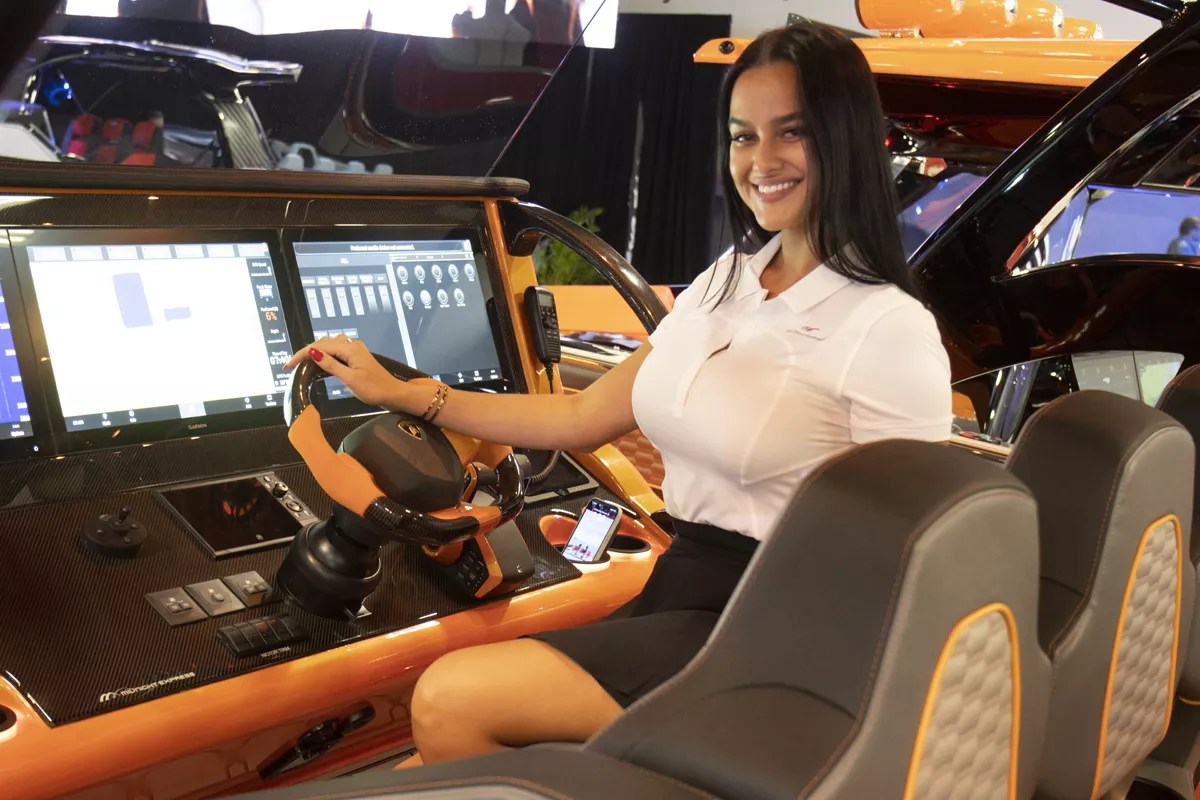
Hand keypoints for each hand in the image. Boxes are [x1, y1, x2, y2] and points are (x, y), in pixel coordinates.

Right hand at [284, 335, 403, 407]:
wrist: (392, 394)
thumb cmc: (374, 389)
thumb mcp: (350, 379)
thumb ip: (331, 365)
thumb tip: (313, 352)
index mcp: (349, 349)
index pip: (319, 346)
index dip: (302, 354)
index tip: (289, 365)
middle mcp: (351, 345)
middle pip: (323, 343)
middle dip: (306, 352)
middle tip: (292, 366)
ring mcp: (354, 350)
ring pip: (329, 346)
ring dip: (315, 352)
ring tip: (303, 364)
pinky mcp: (356, 357)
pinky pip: (336, 352)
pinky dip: (325, 356)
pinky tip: (320, 364)